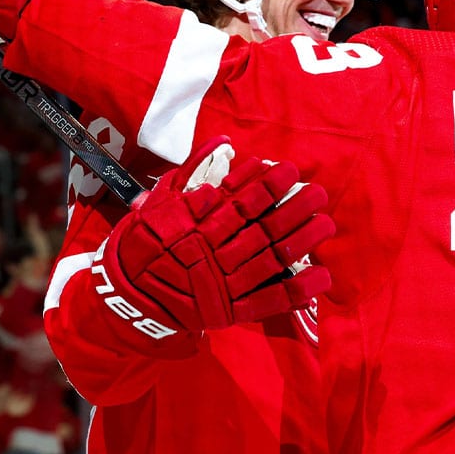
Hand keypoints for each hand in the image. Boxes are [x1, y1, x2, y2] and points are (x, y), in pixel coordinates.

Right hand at [95, 136, 333, 338]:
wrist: (128, 296)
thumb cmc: (145, 243)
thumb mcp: (159, 202)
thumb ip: (190, 173)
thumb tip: (221, 141)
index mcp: (198, 226)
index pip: (238, 202)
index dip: (266, 186)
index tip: (288, 169)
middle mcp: (214, 253)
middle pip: (262, 229)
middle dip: (293, 210)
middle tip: (320, 193)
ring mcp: (224, 284)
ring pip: (270, 260)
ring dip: (301, 241)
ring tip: (326, 224)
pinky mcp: (231, 312)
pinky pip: (268, 301)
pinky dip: (295, 291)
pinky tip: (321, 279)